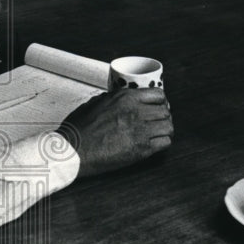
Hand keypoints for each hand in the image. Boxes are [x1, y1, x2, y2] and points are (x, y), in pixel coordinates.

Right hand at [58, 87, 172, 177]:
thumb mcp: (94, 103)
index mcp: (125, 97)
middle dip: (163, 116)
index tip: (157, 106)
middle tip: (157, 122)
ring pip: (168, 126)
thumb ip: (112, 100)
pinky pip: (165, 143)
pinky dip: (162, 143)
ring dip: (164, 129)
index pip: (157, 94)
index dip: (160, 101)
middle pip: (165, 110)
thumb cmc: (79, 128)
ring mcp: (140, 130)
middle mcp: (136, 111)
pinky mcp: (142, 149)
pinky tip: (154, 144)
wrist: (74, 150)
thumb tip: (120, 100)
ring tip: (157, 133)